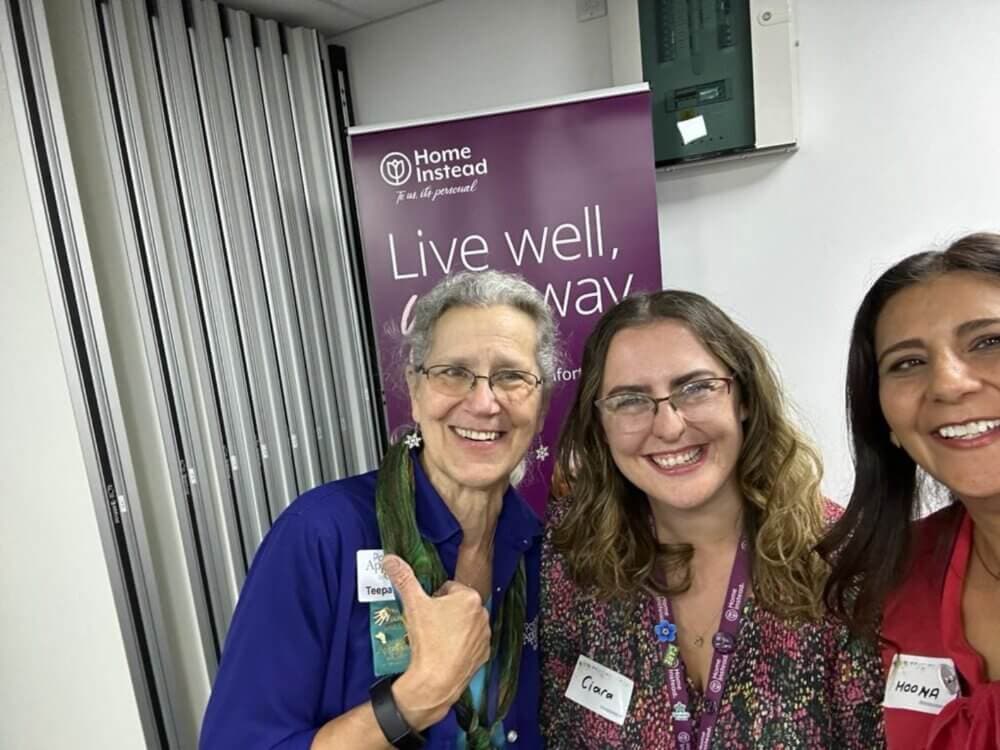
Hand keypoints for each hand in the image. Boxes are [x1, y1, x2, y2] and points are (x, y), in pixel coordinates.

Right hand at [381, 554, 489, 729]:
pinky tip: (446, 652)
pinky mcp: (484, 654)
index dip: (433, 598)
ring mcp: (485, 635)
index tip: (426, 612)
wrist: (435, 680)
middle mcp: (483, 614)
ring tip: (437, 640)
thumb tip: (390, 558)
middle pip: (457, 605)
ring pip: (465, 623)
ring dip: (453, 627)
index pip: (448, 588)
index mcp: (469, 597)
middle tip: (429, 625)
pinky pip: (471, 643)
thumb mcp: (413, 604)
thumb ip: (403, 578)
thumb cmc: (427, 640)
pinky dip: (461, 645)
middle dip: (444, 612)